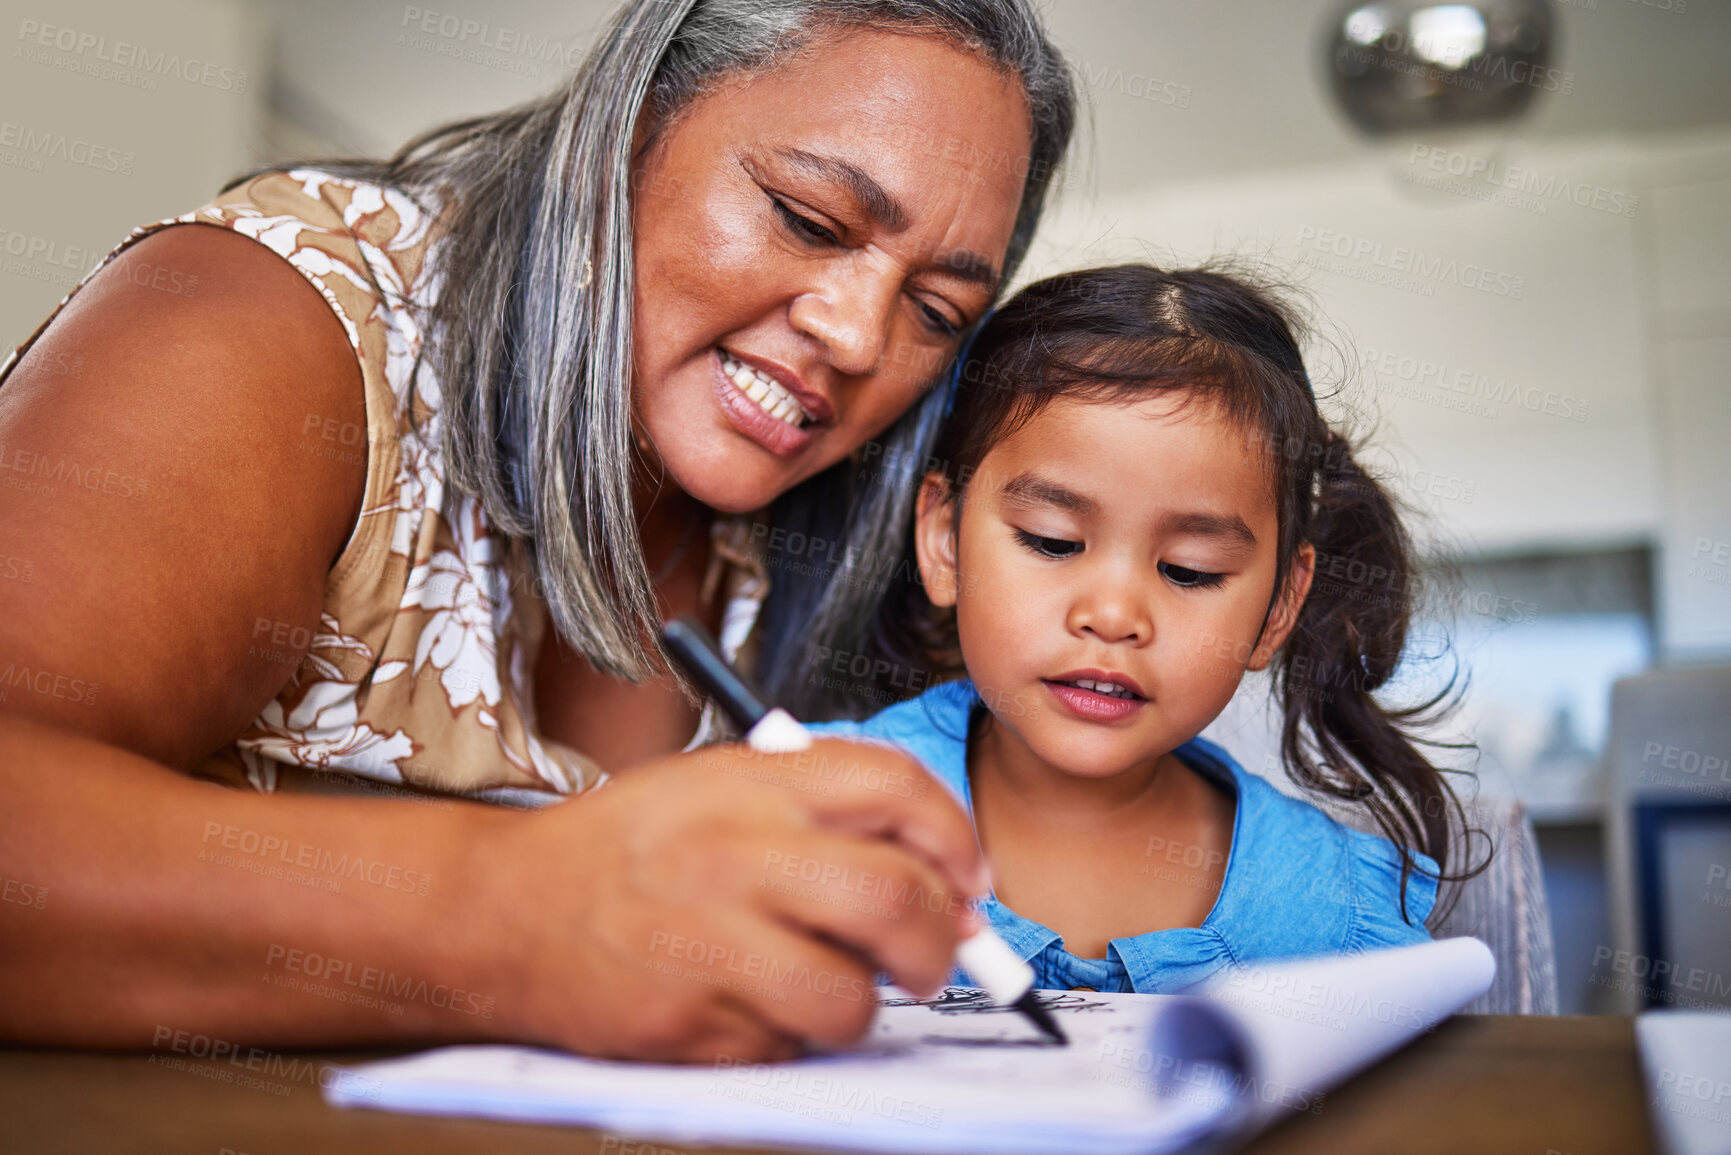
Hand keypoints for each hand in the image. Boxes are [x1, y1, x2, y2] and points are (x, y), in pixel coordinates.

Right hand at [482, 738, 985, 1061]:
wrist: (505, 911)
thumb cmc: (630, 848)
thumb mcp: (721, 785)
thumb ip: (824, 813)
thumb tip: (942, 877)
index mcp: (752, 781)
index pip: (896, 787)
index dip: (956, 838)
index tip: (968, 878)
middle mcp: (735, 852)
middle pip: (896, 897)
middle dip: (941, 941)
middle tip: (935, 957)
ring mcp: (708, 941)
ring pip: (852, 997)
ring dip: (864, 1006)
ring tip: (832, 987)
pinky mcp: (686, 1022)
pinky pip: (785, 1046)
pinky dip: (788, 1036)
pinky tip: (750, 1003)